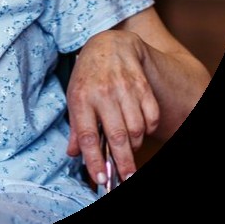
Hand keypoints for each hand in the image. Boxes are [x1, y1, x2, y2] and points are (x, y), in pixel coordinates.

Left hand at [65, 29, 159, 186]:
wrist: (108, 44)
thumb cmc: (88, 76)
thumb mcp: (74, 97)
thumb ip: (75, 127)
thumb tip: (73, 154)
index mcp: (81, 97)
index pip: (87, 135)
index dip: (94, 159)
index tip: (100, 179)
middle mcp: (103, 93)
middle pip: (117, 135)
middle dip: (123, 162)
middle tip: (127, 179)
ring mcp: (125, 89)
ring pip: (136, 129)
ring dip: (134, 145)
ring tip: (128, 147)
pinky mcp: (142, 86)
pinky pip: (151, 117)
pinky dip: (148, 129)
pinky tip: (140, 128)